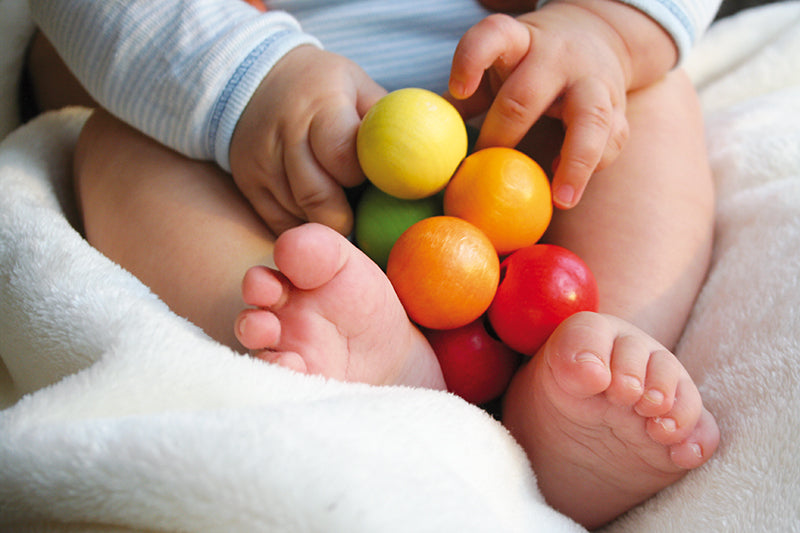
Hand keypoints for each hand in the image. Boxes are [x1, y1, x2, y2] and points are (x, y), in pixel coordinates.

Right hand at [230, 46, 385, 235]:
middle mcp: (284, 134)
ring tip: (347, 226)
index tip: (376, 186)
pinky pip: (277, 225)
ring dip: (325, 228)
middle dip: (347, 218)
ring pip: (297, 215)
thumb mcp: (359, 88)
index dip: (362, 177)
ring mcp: (260, 163)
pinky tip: (321, 229)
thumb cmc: (323, 88)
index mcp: (319, 105)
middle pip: (317, 195)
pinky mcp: (247, 185)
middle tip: (368, 229)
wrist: (253, 79)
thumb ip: (388, 121)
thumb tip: (433, 161)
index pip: (341, 153)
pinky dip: (303, 232)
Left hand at [449, 1, 635, 208]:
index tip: (459, 91)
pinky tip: (567, 191)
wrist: (601, 35)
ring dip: (575, 161)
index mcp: (520, 41)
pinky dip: (590, 168)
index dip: (472, 59)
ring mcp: (594, 81)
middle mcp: (558, 56)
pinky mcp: (619, 110)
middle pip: (527, 94)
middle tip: (485, 165)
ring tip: (561, 199)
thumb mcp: (500, 65)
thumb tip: (420, 142)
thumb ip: (467, 97)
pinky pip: (611, 141)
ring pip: (591, 119)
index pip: (493, 35)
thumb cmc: (531, 64)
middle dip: (504, 134)